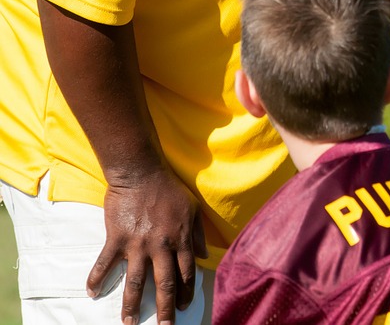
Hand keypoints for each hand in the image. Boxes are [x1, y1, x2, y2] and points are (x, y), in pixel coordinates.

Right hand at [90, 167, 206, 324]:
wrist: (141, 173)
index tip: (185, 306)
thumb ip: (199, 234)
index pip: (186, 273)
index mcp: (181, 239)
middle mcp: (161, 246)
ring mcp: (138, 244)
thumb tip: (204, 256)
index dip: (186, 292)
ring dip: (131, 304)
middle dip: (165, 308)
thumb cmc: (169, 189)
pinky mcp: (117, 238)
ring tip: (129, 322)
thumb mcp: (193, 209)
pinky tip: (92, 293)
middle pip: (164, 283)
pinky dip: (96, 279)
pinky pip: (104, 263)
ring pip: (136, 281)